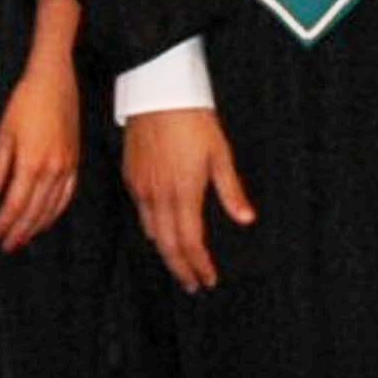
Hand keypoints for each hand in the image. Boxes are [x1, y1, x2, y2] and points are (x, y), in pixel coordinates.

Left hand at [0, 58, 86, 254]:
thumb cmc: (25, 102)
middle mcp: (52, 169)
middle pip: (35, 210)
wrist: (54, 80)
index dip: (5, 222)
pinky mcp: (75, 161)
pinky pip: (67, 195)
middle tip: (7, 245)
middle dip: (20, 231)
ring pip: (52, 207)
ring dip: (37, 226)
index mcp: (31, 162)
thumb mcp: (4, 133)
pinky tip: (47, 219)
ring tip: (23, 239)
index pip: (16, 203)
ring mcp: (67, 166)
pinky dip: (56, 211)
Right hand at [124, 108, 252, 293]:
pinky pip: (141, 214)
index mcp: (184, 192)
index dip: (199, 265)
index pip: (190, 242)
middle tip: (192, 285)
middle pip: (167, 246)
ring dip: (166, 253)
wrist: (158, 92)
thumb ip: (231, 191)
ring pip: (151, 233)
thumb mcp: (220, 154)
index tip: (208, 280)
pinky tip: (160, 235)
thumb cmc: (193, 119)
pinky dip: (152, 232)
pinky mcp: (131, 177)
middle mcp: (159, 195)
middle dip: (181, 269)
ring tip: (179, 267)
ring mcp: (142, 188)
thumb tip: (246, 219)